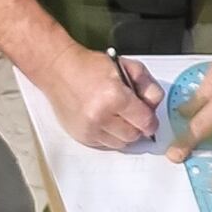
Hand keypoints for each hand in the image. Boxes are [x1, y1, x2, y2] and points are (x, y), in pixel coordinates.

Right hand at [39, 43, 160, 149]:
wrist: (58, 69)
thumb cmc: (90, 66)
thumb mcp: (127, 66)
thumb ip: (149, 86)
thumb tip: (153, 106)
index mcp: (114, 97)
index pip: (146, 123)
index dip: (150, 119)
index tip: (147, 116)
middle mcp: (100, 116)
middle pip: (134, 135)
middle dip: (136, 125)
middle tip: (130, 113)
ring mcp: (89, 128)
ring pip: (121, 143)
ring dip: (123, 132)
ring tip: (115, 116)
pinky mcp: (80, 135)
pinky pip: (105, 145)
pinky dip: (109, 135)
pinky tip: (103, 120)